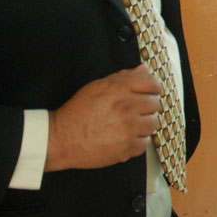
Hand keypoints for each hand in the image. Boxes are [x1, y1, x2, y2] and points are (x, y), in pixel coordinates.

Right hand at [45, 65, 160, 170]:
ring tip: (129, 125)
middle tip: (135, 110)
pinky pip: (145, 143)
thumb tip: (144, 69)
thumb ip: (123, 77)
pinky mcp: (126, 147)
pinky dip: (138, 141)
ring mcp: (127, 128)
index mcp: (118, 89)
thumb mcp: (97, 87)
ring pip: (153, 123)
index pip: (152, 83)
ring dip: (144, 124)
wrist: (61, 138)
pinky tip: (125, 137)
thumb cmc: (77, 112)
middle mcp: (125, 107)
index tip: (151, 92)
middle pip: (154, 104)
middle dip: (147, 106)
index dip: (153, 87)